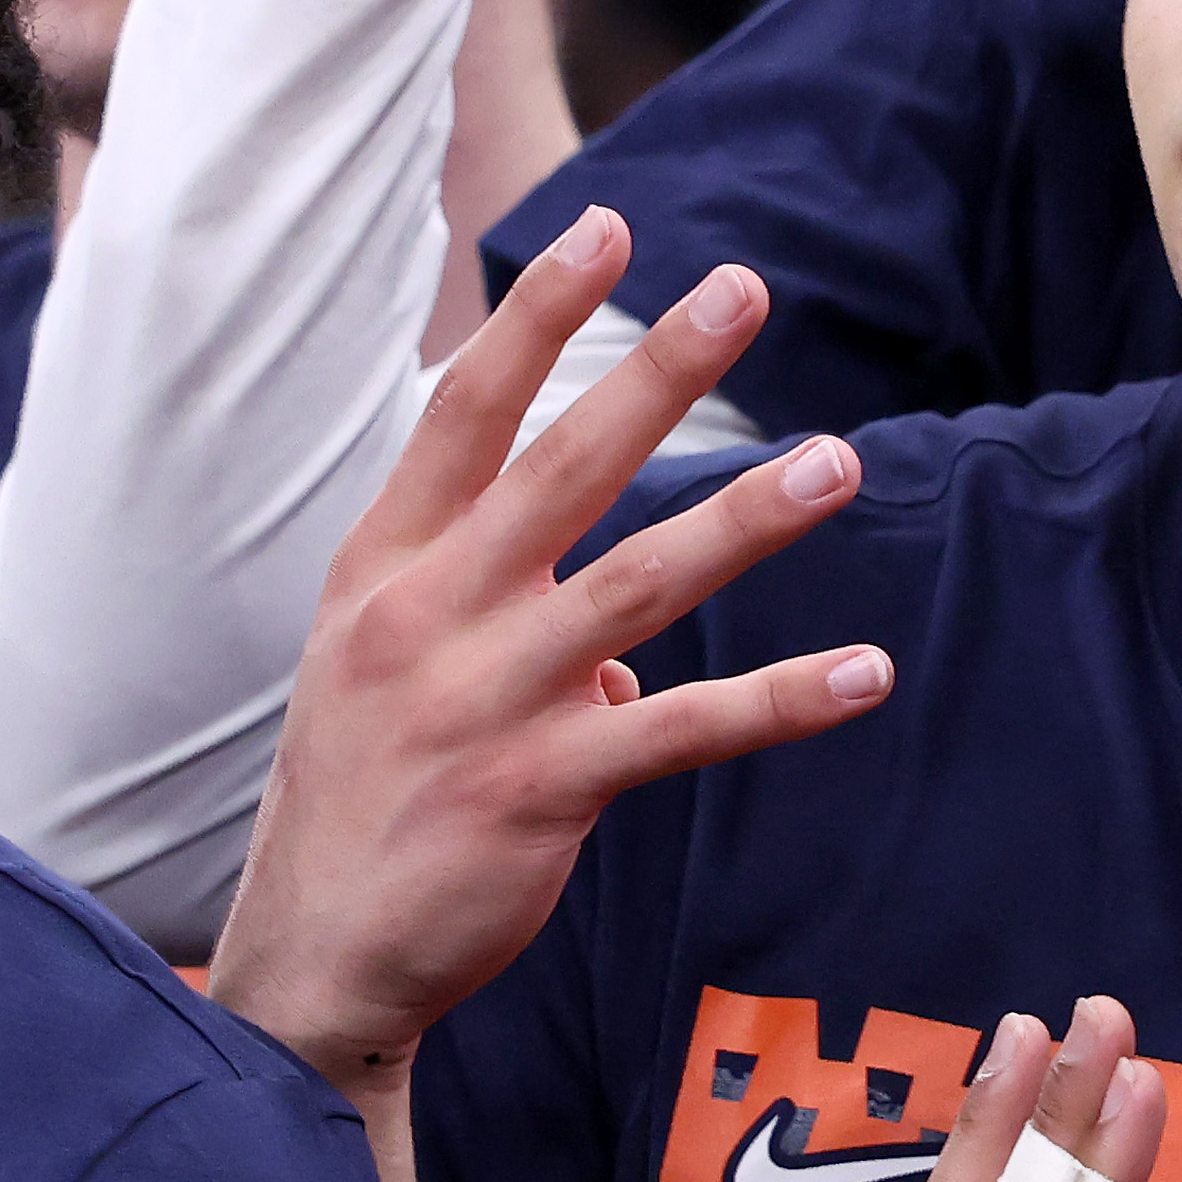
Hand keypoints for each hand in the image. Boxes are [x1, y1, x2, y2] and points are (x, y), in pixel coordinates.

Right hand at [207, 207, 892, 1090]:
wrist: (317, 951)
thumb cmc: (361, 797)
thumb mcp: (388, 677)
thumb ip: (497, 628)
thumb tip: (619, 660)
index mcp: (384, 569)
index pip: (466, 416)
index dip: (536, 321)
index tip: (606, 230)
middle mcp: (428, 618)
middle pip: (561, 469)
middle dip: (654, 371)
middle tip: (742, 289)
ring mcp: (483, 702)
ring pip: (638, 586)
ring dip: (747, 520)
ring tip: (838, 462)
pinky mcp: (539, 791)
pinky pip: (682, 730)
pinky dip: (779, 701)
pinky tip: (864, 673)